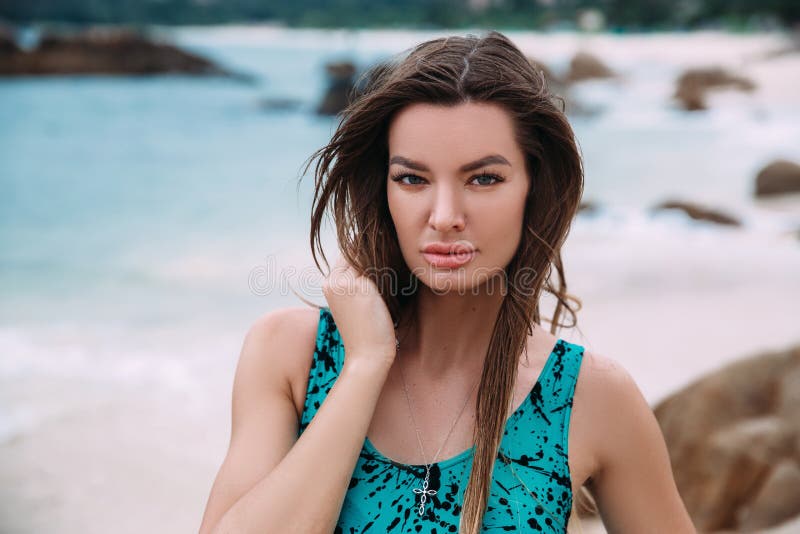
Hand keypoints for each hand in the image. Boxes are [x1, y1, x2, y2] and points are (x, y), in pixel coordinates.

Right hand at [321, 255, 396, 369]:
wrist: (368, 356)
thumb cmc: (367, 333)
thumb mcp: (356, 304)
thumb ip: (359, 283)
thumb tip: (379, 261)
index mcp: (328, 285)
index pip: (347, 256)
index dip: (365, 254)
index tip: (385, 254)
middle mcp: (332, 281)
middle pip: (354, 252)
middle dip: (374, 251)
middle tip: (394, 253)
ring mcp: (344, 282)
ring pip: (365, 255)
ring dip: (383, 256)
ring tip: (400, 262)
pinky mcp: (359, 286)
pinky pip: (376, 265)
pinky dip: (389, 266)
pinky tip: (402, 272)